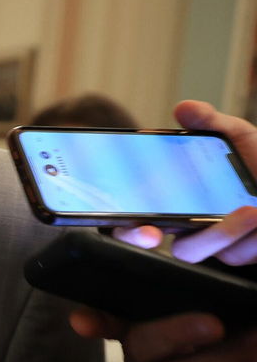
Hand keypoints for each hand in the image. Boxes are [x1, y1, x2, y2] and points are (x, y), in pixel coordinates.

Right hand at [114, 101, 256, 261]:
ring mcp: (207, 240)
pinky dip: (244, 233)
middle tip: (150, 233)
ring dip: (219, 233)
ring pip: (190, 250)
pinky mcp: (235, 252)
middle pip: (144, 240)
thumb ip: (210, 122)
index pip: (130, 209)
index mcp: (171, 195)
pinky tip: (256, 213)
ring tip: (249, 210)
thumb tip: (185, 108)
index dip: (119, 216)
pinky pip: (231, 253)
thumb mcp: (236, 136)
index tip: (125, 215)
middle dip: (139, 238)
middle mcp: (182, 222)